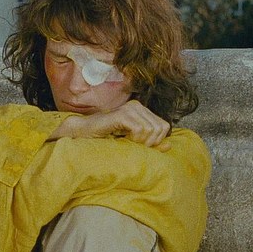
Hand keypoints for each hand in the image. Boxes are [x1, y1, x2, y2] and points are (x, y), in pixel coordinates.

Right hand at [54, 100, 170, 149]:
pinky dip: (133, 139)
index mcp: (141, 110)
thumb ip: (150, 144)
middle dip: (149, 142)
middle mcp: (137, 106)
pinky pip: (139, 130)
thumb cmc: (105, 139)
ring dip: (139, 142)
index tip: (140, 145)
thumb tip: (170, 145)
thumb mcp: (131, 142)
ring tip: (125, 142)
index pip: (164, 126)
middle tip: (131, 145)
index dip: (156, 140)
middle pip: (159, 128)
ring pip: (151, 130)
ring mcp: (129, 108)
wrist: (82, 134)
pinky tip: (122, 139)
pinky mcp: (122, 114)